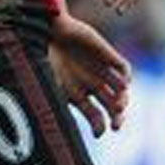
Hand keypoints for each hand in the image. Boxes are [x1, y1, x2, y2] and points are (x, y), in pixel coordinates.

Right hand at [48, 9, 130, 135]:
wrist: (42, 30)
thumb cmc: (38, 59)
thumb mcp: (46, 86)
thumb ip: (55, 105)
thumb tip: (60, 131)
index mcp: (76, 94)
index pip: (95, 116)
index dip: (99, 127)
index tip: (98, 134)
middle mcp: (91, 84)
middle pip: (112, 105)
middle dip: (117, 117)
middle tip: (116, 124)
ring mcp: (100, 69)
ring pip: (120, 90)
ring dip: (122, 100)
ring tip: (117, 105)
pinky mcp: (106, 54)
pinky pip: (123, 68)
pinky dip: (125, 77)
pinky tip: (122, 84)